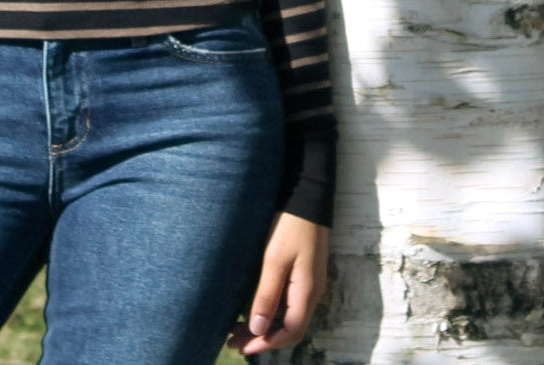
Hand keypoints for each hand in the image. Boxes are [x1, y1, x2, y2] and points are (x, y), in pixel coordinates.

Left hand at [227, 212, 328, 355]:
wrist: (306, 194)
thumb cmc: (290, 225)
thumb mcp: (274, 259)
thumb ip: (267, 295)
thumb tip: (258, 329)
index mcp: (307, 292)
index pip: (290, 332)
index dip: (266, 344)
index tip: (242, 348)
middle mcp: (311, 292)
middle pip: (289, 327)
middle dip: (262, 337)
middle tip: (232, 340)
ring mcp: (309, 282)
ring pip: (288, 315)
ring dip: (265, 324)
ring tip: (237, 328)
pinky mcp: (304, 272)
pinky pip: (288, 301)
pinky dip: (271, 310)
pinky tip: (254, 307)